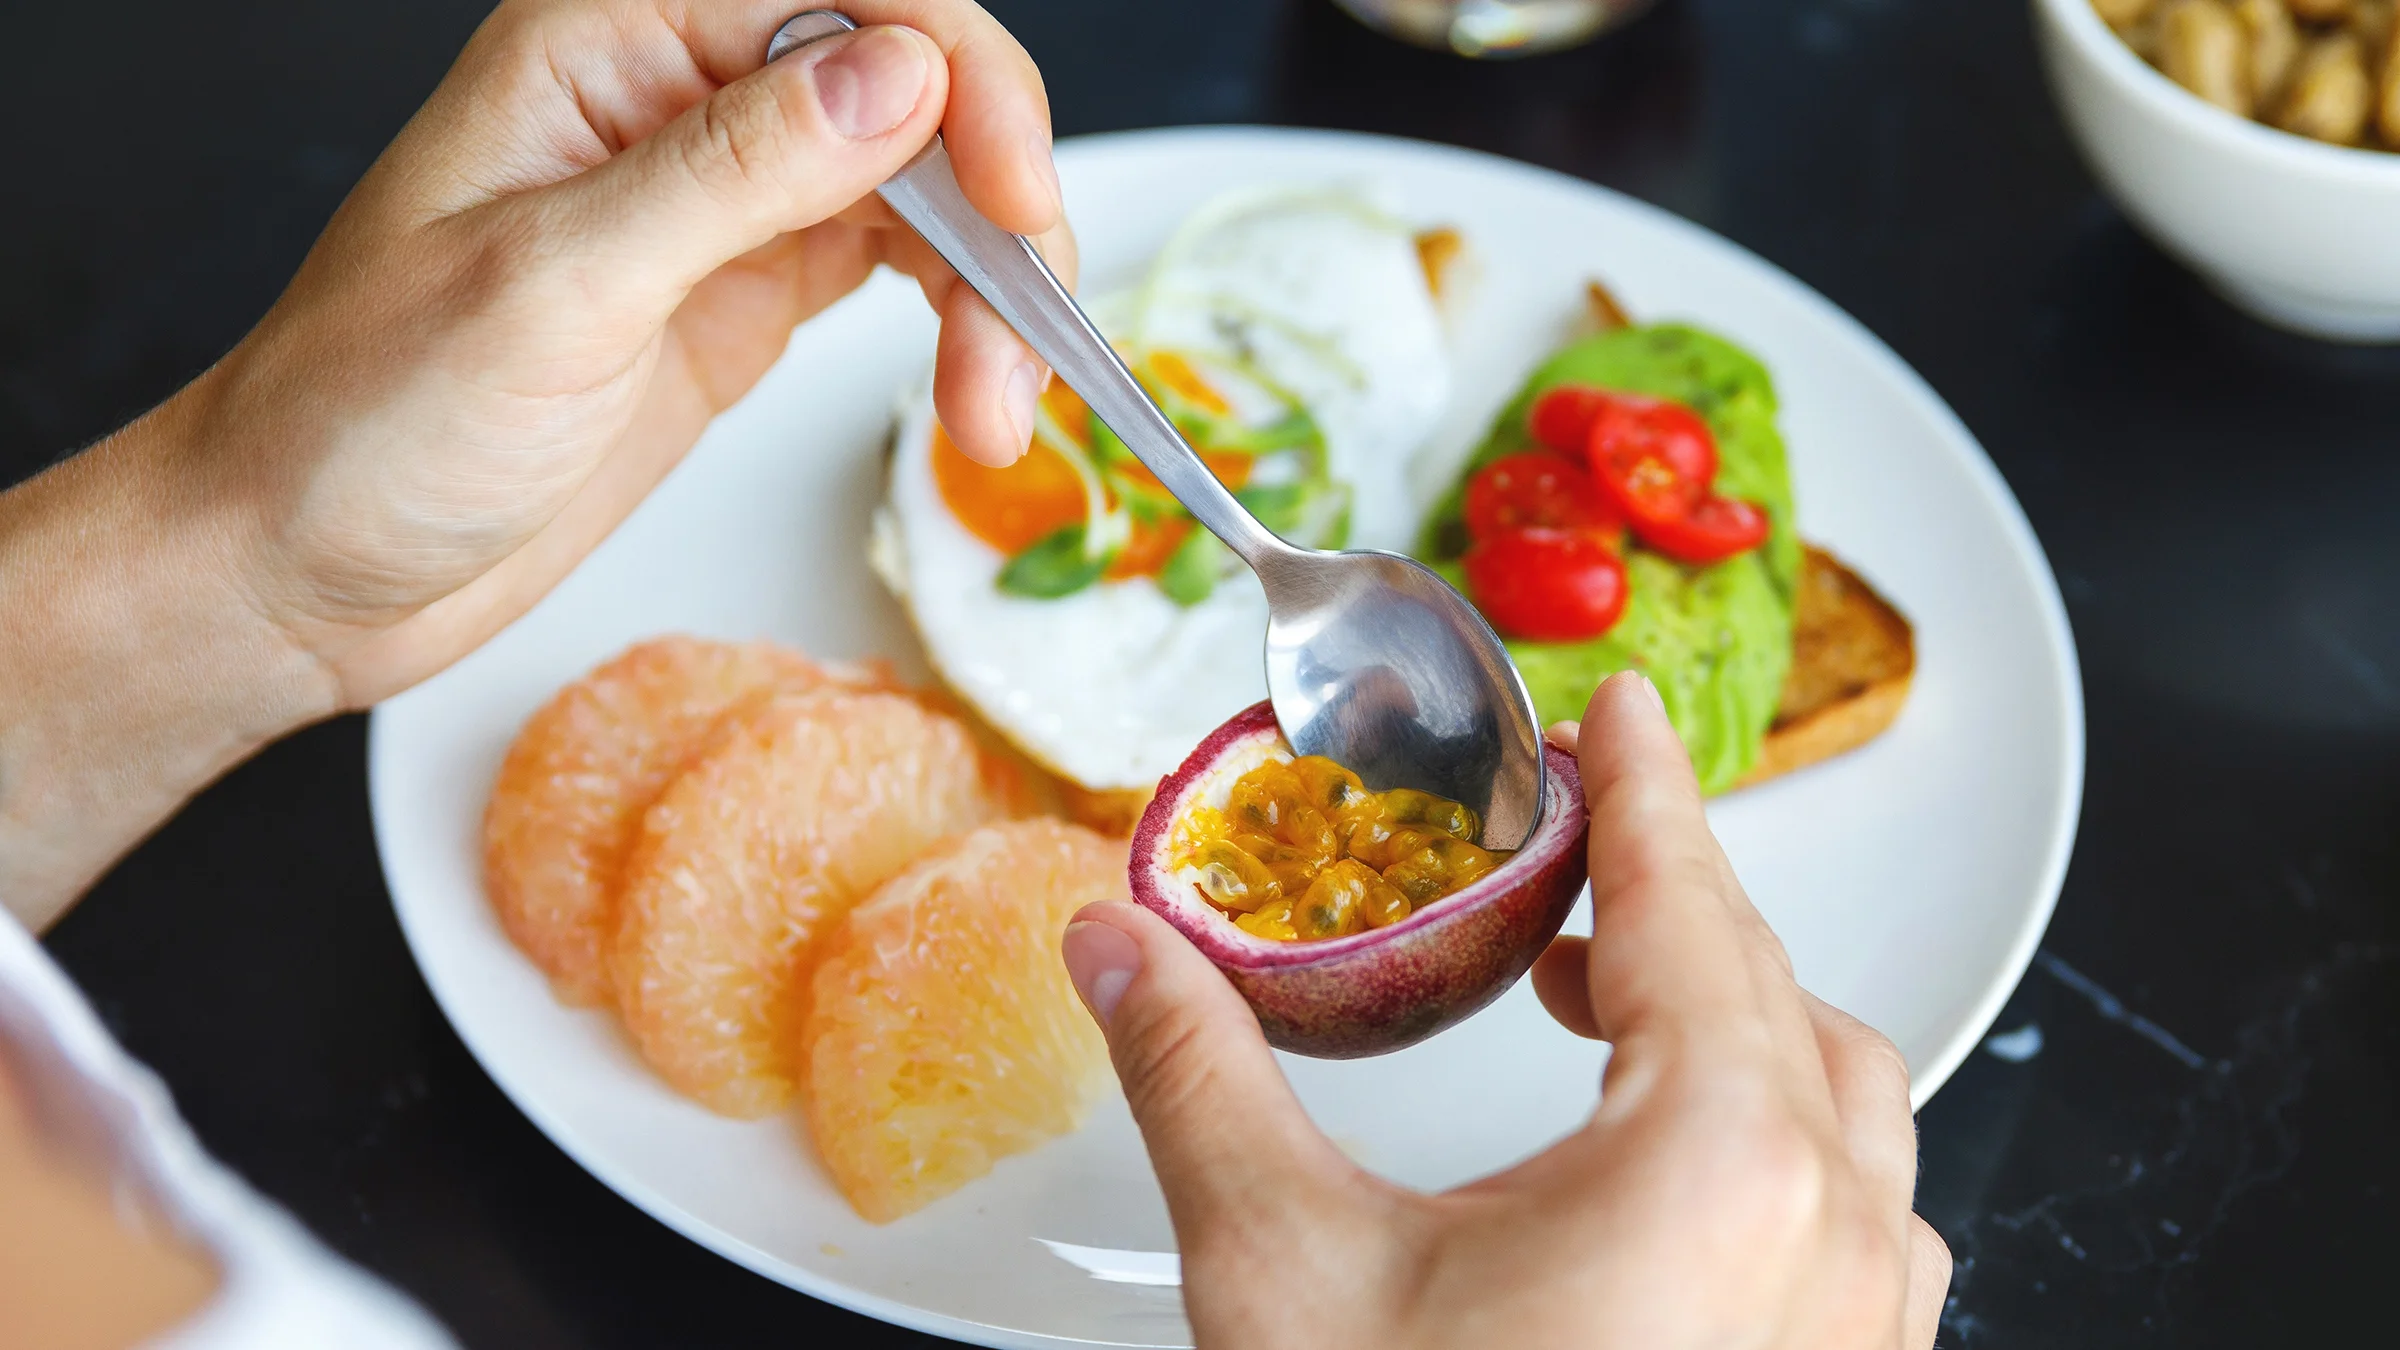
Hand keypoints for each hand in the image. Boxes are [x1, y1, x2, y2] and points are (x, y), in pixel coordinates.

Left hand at [203, 0, 1073, 705]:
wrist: (302, 567)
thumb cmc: (366, 421)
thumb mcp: (552, 289)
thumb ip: (733, 172)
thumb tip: (903, 74)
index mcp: (610, 38)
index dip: (962, 84)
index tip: (1017, 206)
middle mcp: (678, 96)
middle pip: (915, 88)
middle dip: (998, 205)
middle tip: (1025, 339)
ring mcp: (722, 197)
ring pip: (926, 185)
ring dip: (992, 289)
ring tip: (995, 413)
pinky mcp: (748, 291)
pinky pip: (899, 268)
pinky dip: (961, 329)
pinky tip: (975, 397)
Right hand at [1060, 671, 1950, 1348]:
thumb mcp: (1284, 1276)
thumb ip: (1199, 1080)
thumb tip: (1118, 949)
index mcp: (1718, 1167)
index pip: (1689, 908)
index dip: (1643, 789)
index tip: (1620, 709)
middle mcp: (1836, 1240)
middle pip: (1773, 988)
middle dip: (1666, 900)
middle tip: (1563, 859)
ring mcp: (1868, 1332)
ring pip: (1840, 1097)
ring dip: (1728, 1012)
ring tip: (1600, 994)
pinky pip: (1858, 1205)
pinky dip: (1772, 1123)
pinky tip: (1674, 1149)